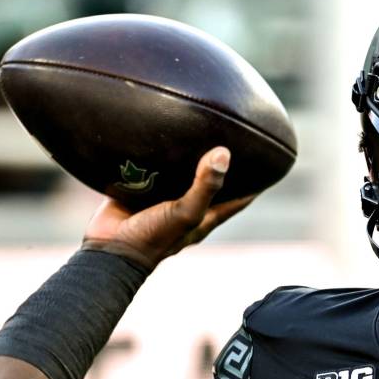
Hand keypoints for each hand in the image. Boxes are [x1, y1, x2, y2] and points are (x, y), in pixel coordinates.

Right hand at [82, 147, 255, 269]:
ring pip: (181, 173)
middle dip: (222, 164)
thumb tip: (224, 154)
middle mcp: (187, 205)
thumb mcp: (185, 212)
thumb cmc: (152, 237)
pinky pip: (151, 168)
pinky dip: (157, 155)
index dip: (254, 184)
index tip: (270, 163)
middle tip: (235, 137)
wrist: (108, 249)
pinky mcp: (139, 189)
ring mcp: (163, 197)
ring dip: (188, 157)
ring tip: (200, 128)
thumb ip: (205, 186)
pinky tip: (160, 134)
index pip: (238, 199)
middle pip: (211, 182)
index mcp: (205, 215)